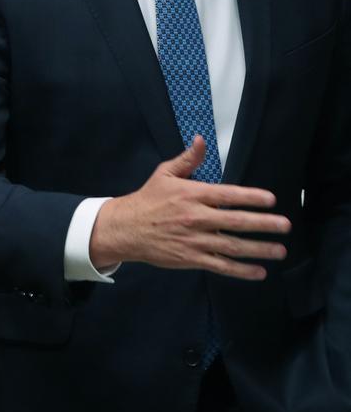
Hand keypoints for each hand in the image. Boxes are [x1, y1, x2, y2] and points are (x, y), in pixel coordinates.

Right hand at [90, 136, 290, 280]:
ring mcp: (194, 240)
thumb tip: (201, 140)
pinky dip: (240, 270)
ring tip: (279, 250)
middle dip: (263, 224)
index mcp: (192, 194)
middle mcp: (196, 217)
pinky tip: (259, 271)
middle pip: (235, 221)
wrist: (126, 228)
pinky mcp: (191, 258)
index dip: (251, 197)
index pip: (227, 195)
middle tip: (285, 225)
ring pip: (232, 246)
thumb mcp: (165, 174)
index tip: (271, 200)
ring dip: (258, 249)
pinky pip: (220, 266)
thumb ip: (187, 159)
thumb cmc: (148, 199)